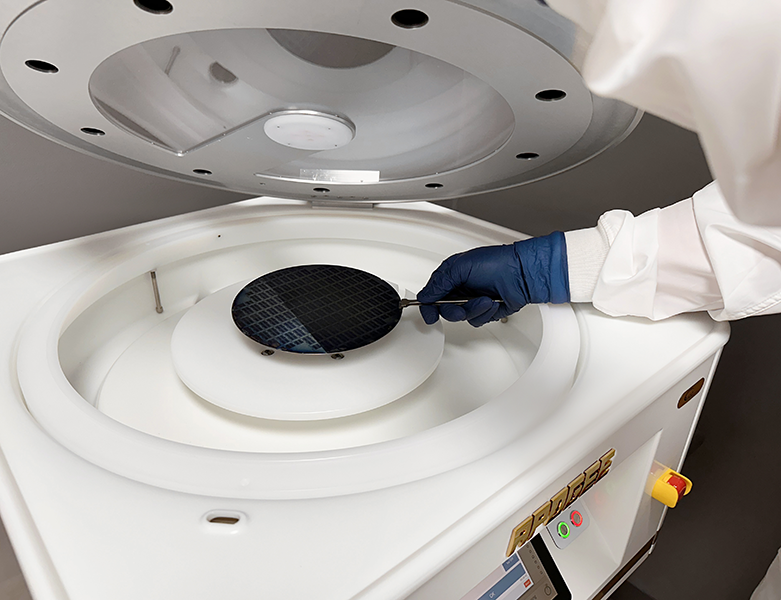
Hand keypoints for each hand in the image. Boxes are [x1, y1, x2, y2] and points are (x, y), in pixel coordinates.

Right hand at [416, 231, 569, 326]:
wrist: (522, 274)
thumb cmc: (497, 263)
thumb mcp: (461, 267)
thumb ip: (439, 283)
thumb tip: (425, 295)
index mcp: (452, 274)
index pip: (432, 293)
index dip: (428, 305)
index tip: (429, 315)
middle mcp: (461, 288)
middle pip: (444, 309)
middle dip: (452, 311)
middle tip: (459, 308)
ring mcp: (473, 299)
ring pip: (461, 316)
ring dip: (473, 310)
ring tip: (485, 299)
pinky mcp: (485, 310)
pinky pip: (476, 320)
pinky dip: (484, 313)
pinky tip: (492, 302)